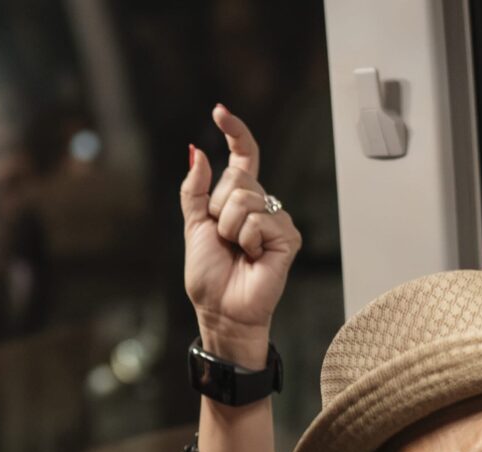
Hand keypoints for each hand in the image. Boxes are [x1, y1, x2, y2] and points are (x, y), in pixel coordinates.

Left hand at [182, 104, 300, 369]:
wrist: (220, 309)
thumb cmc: (210, 275)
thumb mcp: (193, 225)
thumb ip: (195, 189)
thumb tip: (198, 151)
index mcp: (238, 199)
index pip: (243, 157)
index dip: (234, 133)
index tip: (220, 111)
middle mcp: (261, 204)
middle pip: (238, 179)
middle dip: (219, 208)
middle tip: (223, 237)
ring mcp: (276, 220)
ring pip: (246, 200)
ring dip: (230, 228)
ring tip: (237, 250)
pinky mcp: (288, 237)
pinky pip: (260, 220)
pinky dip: (247, 240)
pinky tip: (252, 257)